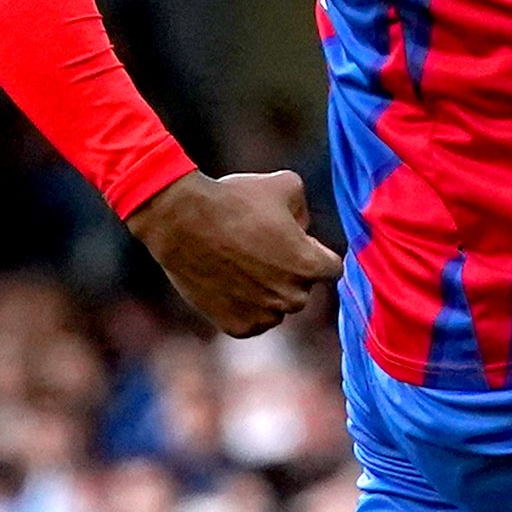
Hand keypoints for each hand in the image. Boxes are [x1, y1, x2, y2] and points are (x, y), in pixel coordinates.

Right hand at [129, 169, 338, 335]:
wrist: (180, 220)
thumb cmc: (233, 199)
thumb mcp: (286, 184)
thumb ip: (305, 208)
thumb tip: (303, 229)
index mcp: (310, 265)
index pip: (331, 268)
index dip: (314, 253)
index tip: (296, 243)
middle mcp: (292, 297)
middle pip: (302, 288)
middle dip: (289, 271)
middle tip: (259, 250)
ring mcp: (264, 315)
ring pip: (277, 307)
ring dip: (268, 292)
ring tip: (240, 265)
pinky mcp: (237, 326)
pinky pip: (252, 321)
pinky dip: (244, 307)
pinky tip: (228, 282)